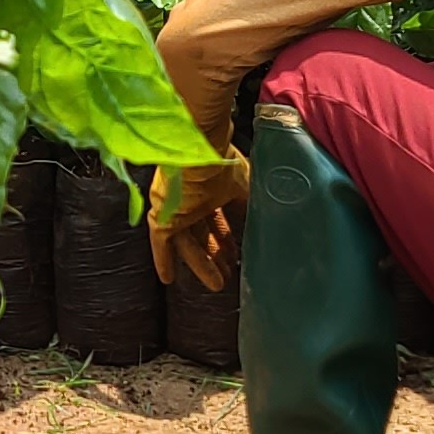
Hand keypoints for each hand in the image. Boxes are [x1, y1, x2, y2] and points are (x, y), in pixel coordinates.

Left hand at [150, 150, 250, 294]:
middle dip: (217, 253)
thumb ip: (254, 206)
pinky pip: (161, 242)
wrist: (202, 148)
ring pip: (188, 241)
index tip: (238, 254)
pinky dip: (164, 260)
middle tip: (228, 273)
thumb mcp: (247, 188)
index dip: (229, 237)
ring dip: (201, 264)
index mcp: (212, 188)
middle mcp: (192, 198)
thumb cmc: (225, 161)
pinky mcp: (162, 214)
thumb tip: (271, 225)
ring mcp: (175, 207)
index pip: (220, 218)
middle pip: (205, 232)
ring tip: (217, 285)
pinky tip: (167, 279)